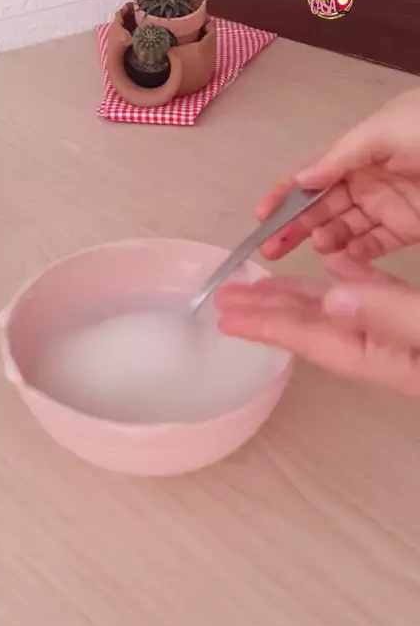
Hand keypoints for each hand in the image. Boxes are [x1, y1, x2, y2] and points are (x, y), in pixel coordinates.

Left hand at [215, 257, 419, 396]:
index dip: (265, 326)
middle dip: (267, 310)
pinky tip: (336, 268)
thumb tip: (333, 297)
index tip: (225, 319)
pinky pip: (378, 296)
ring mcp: (401, 335)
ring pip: (341, 311)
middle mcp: (384, 349)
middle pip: (312, 327)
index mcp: (380, 358)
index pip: (308, 338)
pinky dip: (354, 279)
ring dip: (301, 295)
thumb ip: (389, 313)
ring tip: (264, 284)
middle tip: (225, 297)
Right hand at [258, 87, 419, 261]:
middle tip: (272, 249)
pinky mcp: (407, 228)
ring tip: (318, 246)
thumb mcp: (385, 130)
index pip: (313, 174)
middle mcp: (367, 178)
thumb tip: (302, 178)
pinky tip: (340, 259)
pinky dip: (356, 253)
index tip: (261, 216)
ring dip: (325, 237)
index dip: (285, 194)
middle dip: (295, 225)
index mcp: (358, 149)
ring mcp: (387, 205)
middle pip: (323, 205)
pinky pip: (375, 244)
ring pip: (345, 227)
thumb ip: (341, 156)